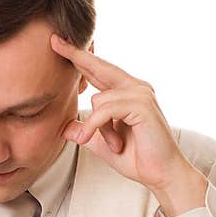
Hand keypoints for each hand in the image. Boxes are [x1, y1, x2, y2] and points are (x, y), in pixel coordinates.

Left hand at [50, 34, 204, 199]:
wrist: (162, 174)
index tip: (58, 44)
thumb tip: (64, 128)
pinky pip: (107, 109)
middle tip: (53, 42)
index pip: (99, 71)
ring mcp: (141, 94)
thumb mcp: (102, 145)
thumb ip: (86, 133)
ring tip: (114, 145)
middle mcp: (136, 87)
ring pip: (99, 99)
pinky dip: (100, 126)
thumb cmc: (138, 159)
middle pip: (100, 67)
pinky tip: (109, 143)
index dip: (79, 58)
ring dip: (99, 127)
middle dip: (76, 56)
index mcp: (128, 92)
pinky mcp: (142, 105)